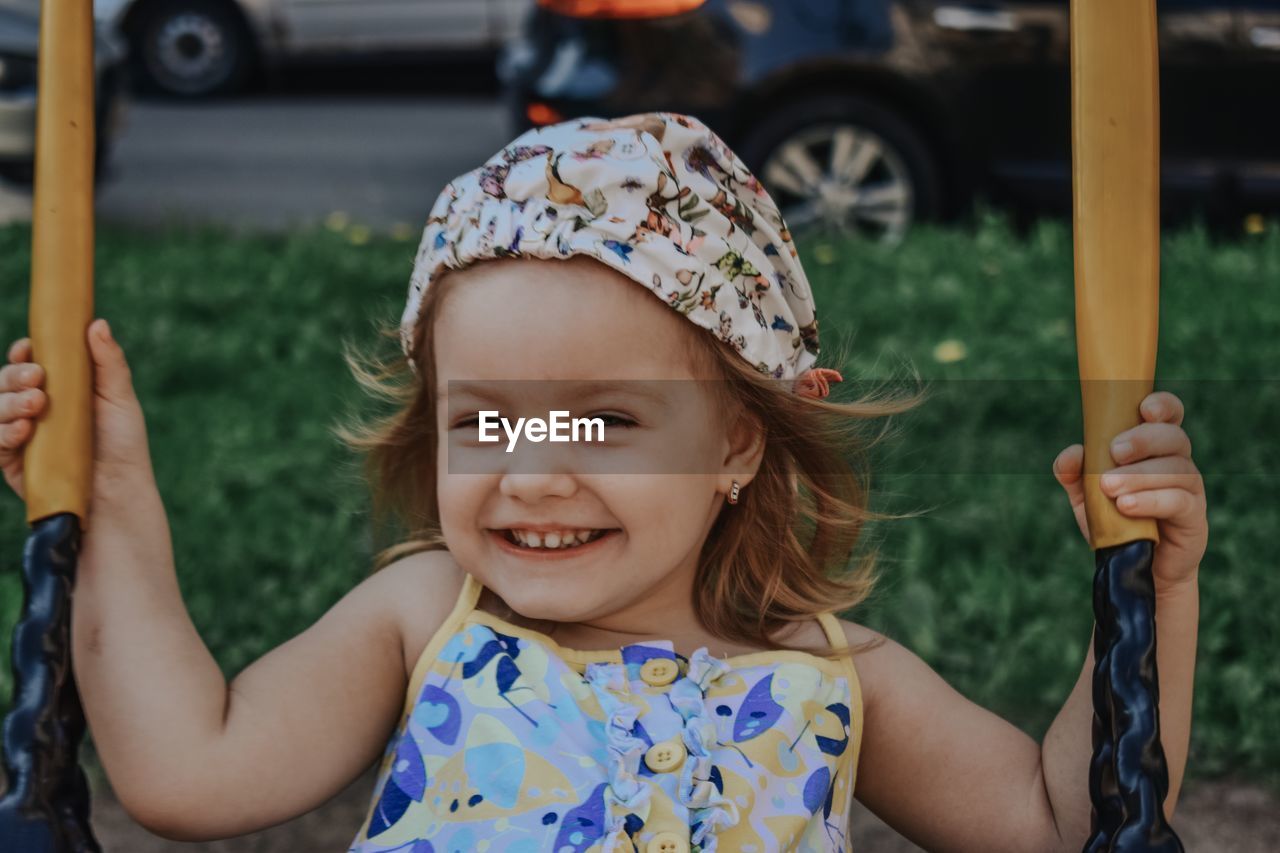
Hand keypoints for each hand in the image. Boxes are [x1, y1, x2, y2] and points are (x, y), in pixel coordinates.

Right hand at [1, 319, 155, 503]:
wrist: (119, 491)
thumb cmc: (122, 443)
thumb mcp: (119, 399)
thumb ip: (107, 362)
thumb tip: (97, 323)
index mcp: (56, 387)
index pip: (26, 362)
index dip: (22, 353)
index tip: (29, 349)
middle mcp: (32, 407)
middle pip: (4, 381)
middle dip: (14, 375)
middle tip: (38, 378)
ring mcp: (18, 433)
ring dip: (7, 401)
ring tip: (36, 404)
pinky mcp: (10, 461)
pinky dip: (3, 432)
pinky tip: (23, 429)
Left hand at [1052, 391, 1206, 592]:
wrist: (1136, 567)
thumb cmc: (1115, 522)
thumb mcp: (1087, 497)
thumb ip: (1075, 474)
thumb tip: (1070, 455)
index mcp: (1154, 448)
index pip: (1169, 415)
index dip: (1162, 405)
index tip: (1143, 408)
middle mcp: (1177, 461)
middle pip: (1173, 436)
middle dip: (1143, 439)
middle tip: (1114, 451)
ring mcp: (1189, 488)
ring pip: (1176, 468)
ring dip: (1140, 475)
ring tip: (1109, 488)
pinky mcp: (1194, 516)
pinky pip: (1179, 501)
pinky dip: (1151, 501)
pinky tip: (1127, 506)